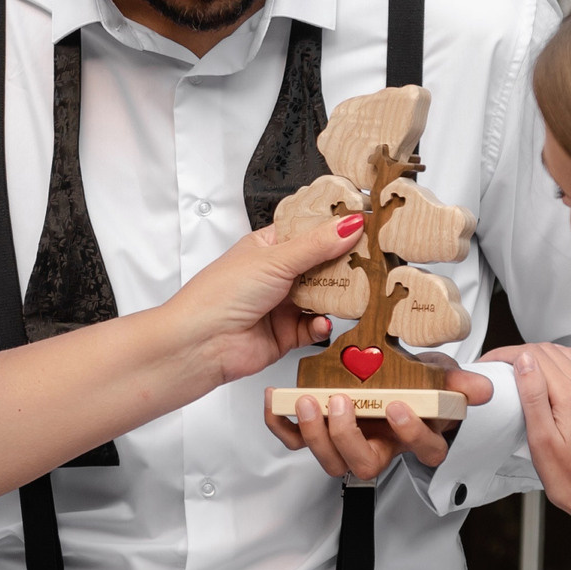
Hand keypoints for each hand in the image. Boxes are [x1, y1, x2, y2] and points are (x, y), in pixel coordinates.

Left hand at [157, 217, 365, 391]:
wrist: (201, 344)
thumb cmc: (220, 295)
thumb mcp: (274, 260)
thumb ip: (317, 245)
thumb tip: (350, 224)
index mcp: (267, 247)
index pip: (307, 231)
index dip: (333, 228)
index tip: (363, 225)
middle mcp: (275, 275)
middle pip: (320, 265)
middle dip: (343, 265)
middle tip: (370, 262)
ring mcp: (281, 305)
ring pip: (321, 297)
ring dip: (336, 296)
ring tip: (354, 293)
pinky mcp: (286, 334)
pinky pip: (314, 327)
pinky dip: (322, 325)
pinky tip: (323, 321)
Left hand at [265, 354, 494, 481]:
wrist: (386, 373)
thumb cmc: (413, 381)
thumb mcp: (438, 375)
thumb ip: (458, 383)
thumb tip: (482, 390)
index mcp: (414, 436)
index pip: (424, 451)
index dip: (411, 434)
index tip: (398, 406)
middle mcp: (380, 448)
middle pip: (366, 465)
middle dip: (350, 437)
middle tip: (342, 402)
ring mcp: (347, 445)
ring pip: (331, 461)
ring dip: (316, 434)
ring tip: (308, 400)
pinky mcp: (317, 436)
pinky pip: (296, 442)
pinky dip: (281, 426)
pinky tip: (276, 402)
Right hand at [500, 342, 570, 531]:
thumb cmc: (569, 479)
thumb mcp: (541, 440)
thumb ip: (533, 396)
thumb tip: (524, 360)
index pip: (535, 357)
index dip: (507, 354)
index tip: (490, 360)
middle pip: (551, 352)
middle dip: (522, 352)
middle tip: (499, 364)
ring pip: (570, 356)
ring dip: (544, 353)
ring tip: (523, 364)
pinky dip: (570, 360)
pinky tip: (560, 366)